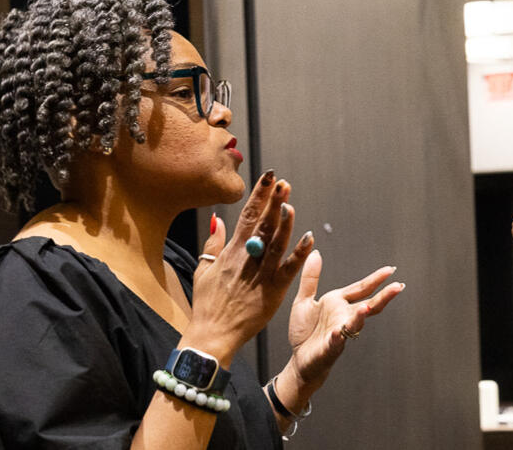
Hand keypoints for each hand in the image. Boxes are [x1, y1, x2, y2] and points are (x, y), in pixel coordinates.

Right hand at [184, 171, 312, 364]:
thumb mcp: (202, 271)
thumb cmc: (206, 305)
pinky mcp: (273, 292)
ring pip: (276, 243)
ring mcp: (260, 275)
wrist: (211, 335)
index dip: (259, 195)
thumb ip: (212, 244)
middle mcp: (246, 259)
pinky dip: (299, 254)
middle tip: (283, 182)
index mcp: (231, 252)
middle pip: (263, 225)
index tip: (269, 177)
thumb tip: (217, 219)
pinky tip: (309, 238)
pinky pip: (289, 270)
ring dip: (285, 221)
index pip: (247, 216)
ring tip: (290, 202)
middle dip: (273, 202)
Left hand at [285, 250, 403, 394]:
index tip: (390, 270)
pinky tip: (338, 332)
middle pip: (368, 305)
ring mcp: (339, 333)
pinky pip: (335, 342)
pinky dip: (338, 337)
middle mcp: (343, 317)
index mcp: (338, 303)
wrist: (299, 360)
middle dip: (383, 296)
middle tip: (398, 286)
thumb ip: (311, 278)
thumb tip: (315, 252)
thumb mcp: (304, 300)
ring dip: (360, 316)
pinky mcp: (329, 348)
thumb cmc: (305, 332)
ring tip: (367, 307)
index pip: (361, 289)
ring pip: (354, 323)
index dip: (376, 279)